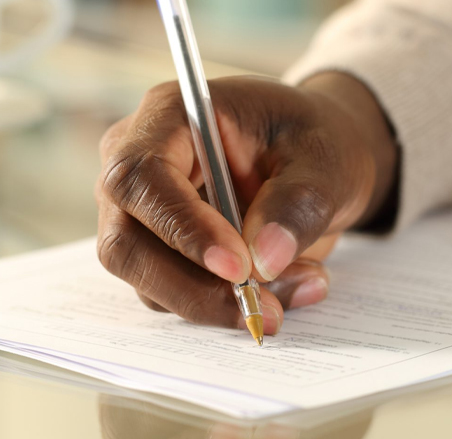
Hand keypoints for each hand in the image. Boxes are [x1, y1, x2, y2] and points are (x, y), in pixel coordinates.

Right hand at [96, 74, 395, 333]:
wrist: (315, 158)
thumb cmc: (313, 140)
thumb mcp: (325, 159)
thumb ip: (298, 203)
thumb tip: (264, 260)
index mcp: (169, 116)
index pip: (144, 177)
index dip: (183, 227)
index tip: (239, 267)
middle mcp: (136, 164)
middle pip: (127, 242)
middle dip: (196, 288)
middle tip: (268, 308)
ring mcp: (138, 213)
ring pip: (148, 281)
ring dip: (220, 301)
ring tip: (301, 283)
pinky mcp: (156, 252)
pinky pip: (174, 295)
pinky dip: (225, 305)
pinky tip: (281, 288)